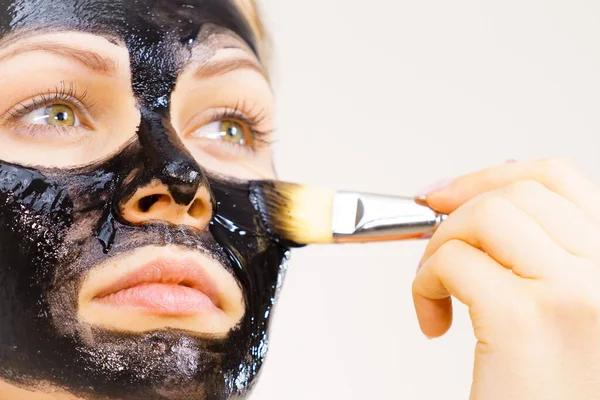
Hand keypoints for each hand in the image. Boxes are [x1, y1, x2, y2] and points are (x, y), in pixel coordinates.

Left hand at [413, 158, 599, 399]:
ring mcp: (573, 294)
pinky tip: (433, 320)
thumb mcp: (567, 312)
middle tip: (436, 256)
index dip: (494, 176)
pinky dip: (424, 283)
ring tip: (437, 290)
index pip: (559, 179)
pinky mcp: (525, 321)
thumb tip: (486, 195)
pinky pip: (453, 262)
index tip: (447, 193)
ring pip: (482, 216)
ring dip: (439, 247)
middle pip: (513, 195)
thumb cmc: (554, 390)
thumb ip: (544, 254)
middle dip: (455, 216)